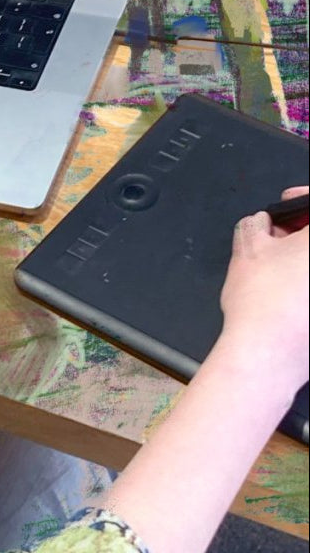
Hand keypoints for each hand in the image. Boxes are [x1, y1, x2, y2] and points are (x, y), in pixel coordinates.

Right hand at [220, 186, 308, 390]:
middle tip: (280, 238)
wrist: (271, 353)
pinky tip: (294, 294)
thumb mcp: (247, 247)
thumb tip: (263, 225)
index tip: (286, 206)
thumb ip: (255, 224)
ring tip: (283, 268)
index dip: (303, 199)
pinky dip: (306, 287)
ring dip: (304, 261)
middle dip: (303, 232)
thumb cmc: (261, 297)